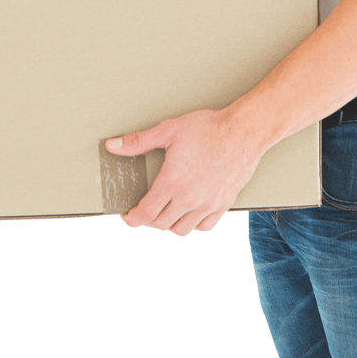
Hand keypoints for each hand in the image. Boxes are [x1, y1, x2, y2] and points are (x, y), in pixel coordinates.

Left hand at [104, 107, 264, 236]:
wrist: (244, 131)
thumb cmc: (208, 128)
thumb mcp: (169, 130)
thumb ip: (139, 141)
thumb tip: (112, 146)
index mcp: (172, 183)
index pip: (145, 214)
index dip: (132, 218)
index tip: (128, 216)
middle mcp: (189, 199)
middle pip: (160, 223)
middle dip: (149, 218)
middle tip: (146, 208)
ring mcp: (208, 204)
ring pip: (181, 229)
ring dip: (169, 223)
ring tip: (166, 211)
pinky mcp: (223, 204)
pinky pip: (203, 226)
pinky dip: (193, 224)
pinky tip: (189, 213)